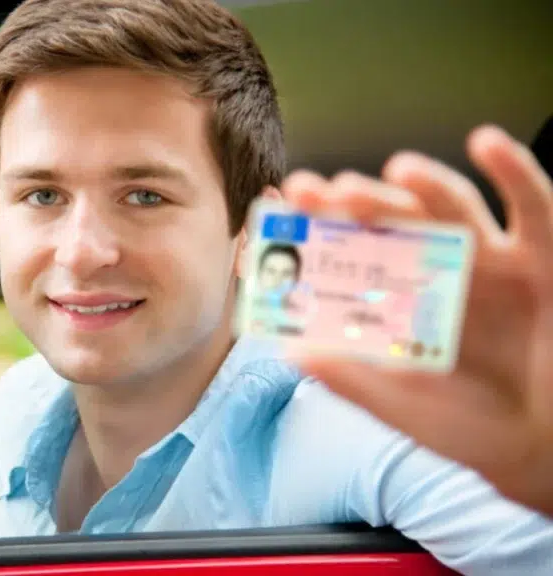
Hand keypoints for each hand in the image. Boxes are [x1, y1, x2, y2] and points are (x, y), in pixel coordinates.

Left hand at [280, 125, 552, 516]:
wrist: (540, 448)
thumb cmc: (470, 426)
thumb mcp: (401, 406)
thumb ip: (350, 378)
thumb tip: (290, 350)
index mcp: (400, 297)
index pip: (351, 247)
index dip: (318, 225)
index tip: (281, 207)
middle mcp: (440, 269)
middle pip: (394, 219)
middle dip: (355, 201)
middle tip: (319, 191)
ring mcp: (492, 260)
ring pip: (453, 206)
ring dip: (424, 184)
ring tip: (394, 172)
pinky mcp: (543, 260)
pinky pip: (534, 207)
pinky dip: (514, 171)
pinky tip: (485, 144)